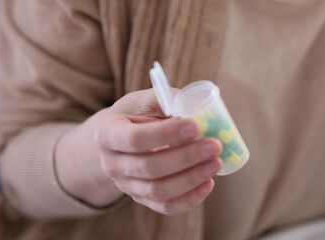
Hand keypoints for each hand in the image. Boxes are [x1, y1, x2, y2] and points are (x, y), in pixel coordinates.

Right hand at [56, 89, 222, 215]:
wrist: (122, 140)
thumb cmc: (138, 115)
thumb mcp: (145, 101)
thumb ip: (167, 99)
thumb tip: (196, 103)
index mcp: (107, 135)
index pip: (134, 139)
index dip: (166, 134)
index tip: (195, 126)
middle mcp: (112, 165)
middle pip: (149, 167)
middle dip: (186, 157)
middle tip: (215, 146)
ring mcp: (126, 186)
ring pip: (158, 190)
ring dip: (191, 178)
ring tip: (216, 163)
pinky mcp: (142, 199)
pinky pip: (166, 206)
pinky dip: (189, 199)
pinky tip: (209, 183)